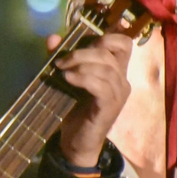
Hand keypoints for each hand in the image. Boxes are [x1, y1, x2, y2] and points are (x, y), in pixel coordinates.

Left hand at [49, 33, 133, 167]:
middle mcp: (122, 79)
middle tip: (62, 60)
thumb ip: (62, 57)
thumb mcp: (67, 79)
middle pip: (112, 51)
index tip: (84, 40)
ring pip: (107, 67)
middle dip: (84, 50)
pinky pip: (101, 86)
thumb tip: (52, 38)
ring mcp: (118, 94)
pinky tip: (68, 79)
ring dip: (81, 63)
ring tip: (62, 69)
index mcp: (116, 70)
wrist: (76, 142)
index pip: (125, 43)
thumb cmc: (74, 109)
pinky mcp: (110, 107)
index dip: (108, 35)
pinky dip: (83, 78)